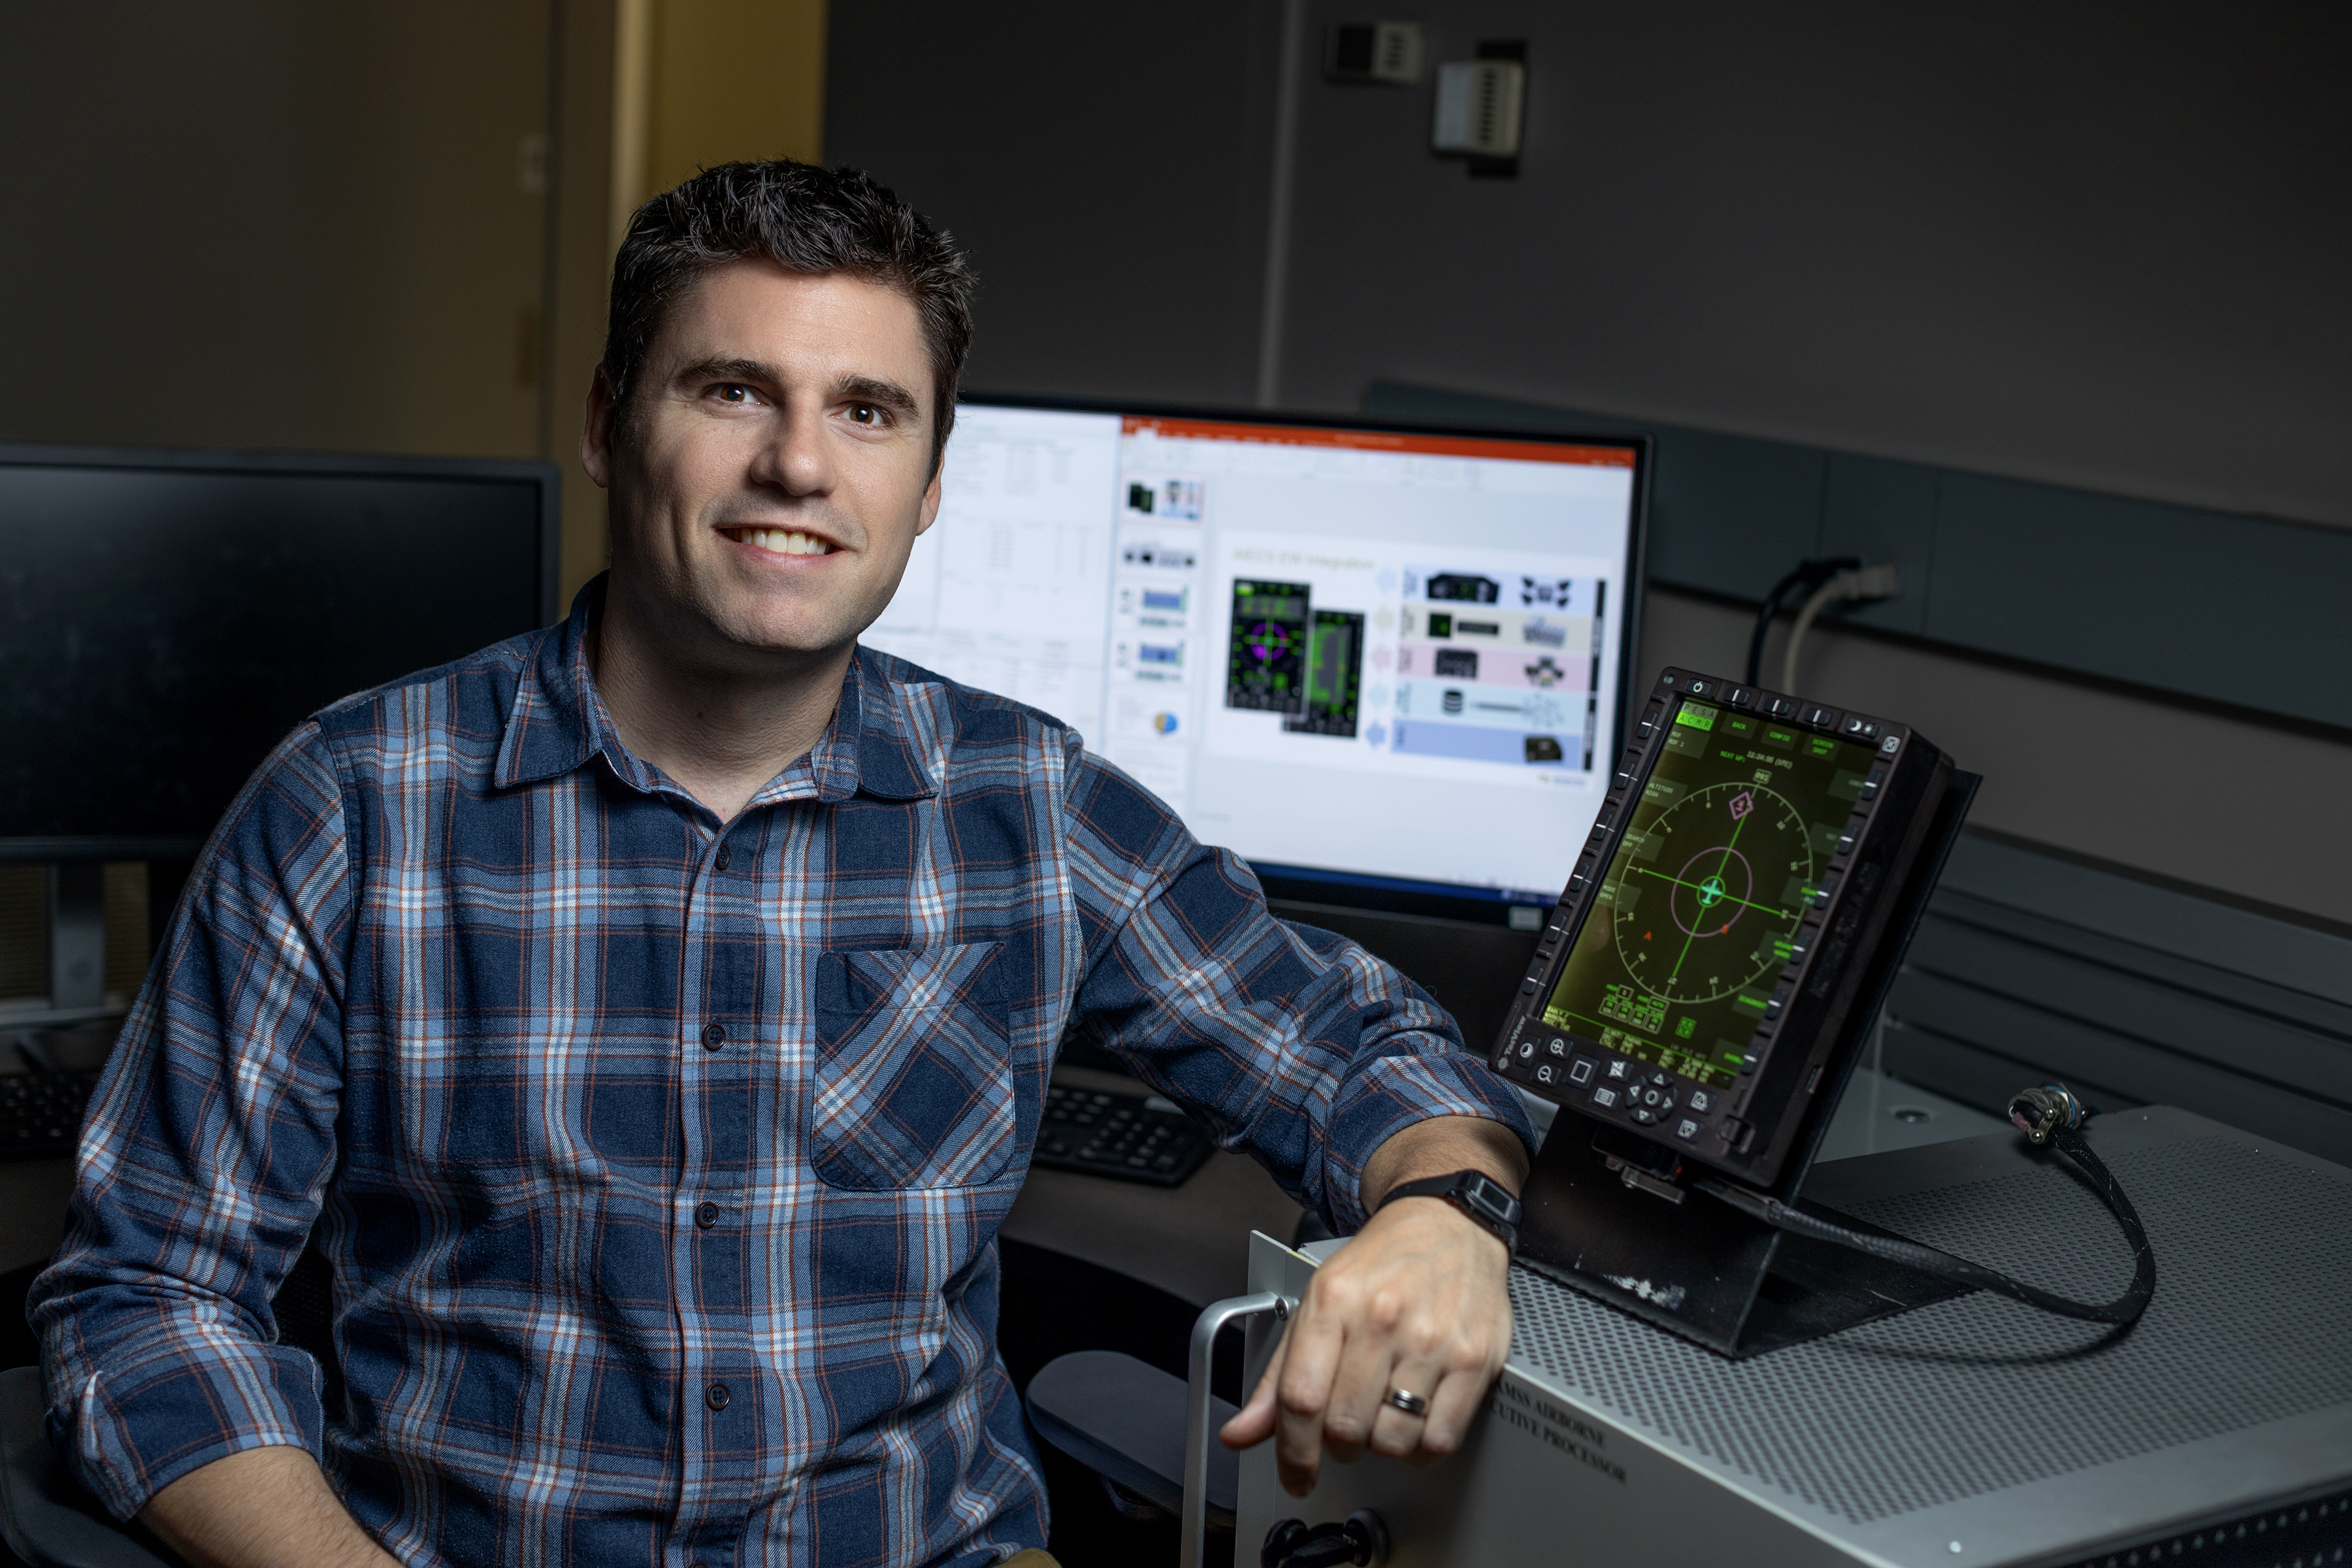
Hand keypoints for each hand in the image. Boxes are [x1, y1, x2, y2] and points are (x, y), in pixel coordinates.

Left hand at [1218, 1120, 1521, 1495]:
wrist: (1447, 1223)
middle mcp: (1382, 1318)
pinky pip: (1440, 1439)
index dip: (1292, 1452)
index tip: (1295, 1475)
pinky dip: (1421, 1449)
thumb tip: (1241, 1433)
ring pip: (1392, 1440)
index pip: (1299, 1398)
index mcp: (1333, 1301)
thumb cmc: (1382, 1265)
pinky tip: (1415, 1423)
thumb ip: (1279, 1376)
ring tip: (1381, 1418)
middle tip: (1344, 1432)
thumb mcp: (1317, 1303)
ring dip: (1380, 1446)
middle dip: (1337, 1445)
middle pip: (1344, 1425)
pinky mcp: (1474, 1359)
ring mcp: (1431, 1339)